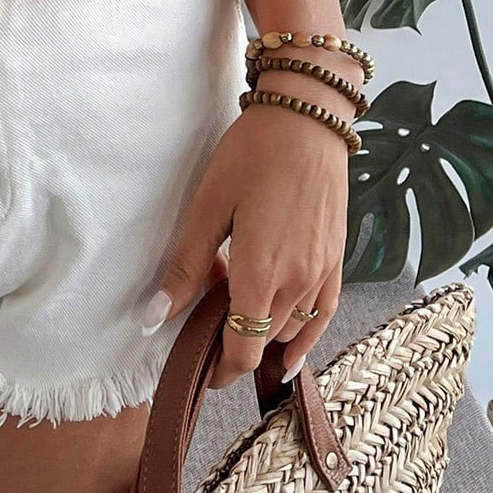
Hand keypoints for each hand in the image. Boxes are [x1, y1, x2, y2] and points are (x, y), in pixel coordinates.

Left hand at [143, 101, 349, 387]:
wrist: (308, 122)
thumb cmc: (252, 155)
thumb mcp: (208, 205)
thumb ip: (186, 265)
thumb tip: (155, 317)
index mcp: (260, 274)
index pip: (243, 350)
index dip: (219, 370)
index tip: (199, 371)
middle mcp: (297, 283)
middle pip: (265, 343)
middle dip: (234, 345)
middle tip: (206, 322)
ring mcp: (323, 274)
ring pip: (292, 331)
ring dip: (264, 334)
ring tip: (237, 311)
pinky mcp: (337, 261)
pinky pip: (323, 315)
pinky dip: (305, 336)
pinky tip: (290, 346)